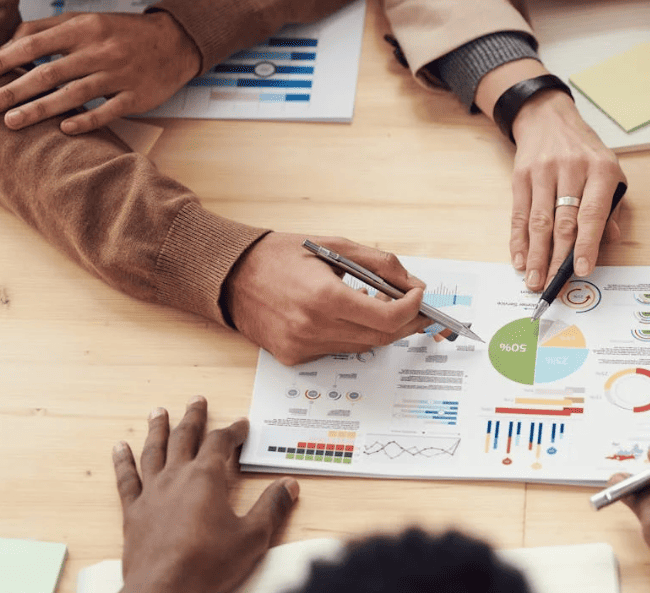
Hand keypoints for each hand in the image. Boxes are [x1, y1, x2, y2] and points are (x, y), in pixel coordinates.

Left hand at [0, 10, 200, 133]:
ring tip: (13, 122)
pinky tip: (65, 129)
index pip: (34, 43)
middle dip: (14, 91)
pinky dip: (86, 120)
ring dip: (40, 109)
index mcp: (84, 29)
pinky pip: (107, 111)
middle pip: (48, 73)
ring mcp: (119, 76)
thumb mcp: (88, 21)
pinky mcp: (136, 97)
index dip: (5, 59)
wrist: (175, 43)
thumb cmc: (125, 33)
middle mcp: (99, 51)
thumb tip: (11, 45)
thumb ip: (49, 29)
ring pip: (73, 95)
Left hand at [113, 396, 298, 592]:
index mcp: (206, 478)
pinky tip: (119, 448)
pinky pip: (127, 479)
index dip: (233, 430)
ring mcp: (151, 493)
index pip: (221, 442)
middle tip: (197, 400)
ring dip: (157, 429)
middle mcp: (176, 478)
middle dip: (194, 418)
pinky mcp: (133, 513)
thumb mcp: (252, 537)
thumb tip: (289, 486)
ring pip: (154, 451)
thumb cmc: (208, 565)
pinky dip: (123, 461)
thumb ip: (271, 507)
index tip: (242, 424)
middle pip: (185, 437)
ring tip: (158, 412)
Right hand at [223, 233, 431, 365]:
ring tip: (379, 305)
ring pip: (361, 346)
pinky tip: (345, 315)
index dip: (412, 309)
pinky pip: (337, 350)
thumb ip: (379, 264)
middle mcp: (313, 327)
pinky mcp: (294, 357)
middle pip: (380, 337)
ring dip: (378, 328)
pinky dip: (350, 334)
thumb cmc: (280, 255)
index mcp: (324, 297)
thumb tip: (411, 284)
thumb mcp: (334, 245)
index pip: (387, 318)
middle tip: (415, 307)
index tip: (418, 296)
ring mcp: (302, 347)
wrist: (230, 275)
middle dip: (405, 322)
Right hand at [510, 91, 625, 290]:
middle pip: (563, 222)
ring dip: (535, 255)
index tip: (582, 270)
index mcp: (601, 170)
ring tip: (534, 279)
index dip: (587, 244)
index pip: (592, 213)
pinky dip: (519, 240)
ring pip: (539, 221)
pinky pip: (519, 214)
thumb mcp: (610, 172)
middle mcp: (571, 169)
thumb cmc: (584, 152)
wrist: (549, 119)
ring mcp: (543, 172)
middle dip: (557, 258)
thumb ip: (611, 208)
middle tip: (553, 285)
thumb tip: (609, 241)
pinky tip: (520, 259)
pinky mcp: (521, 176)